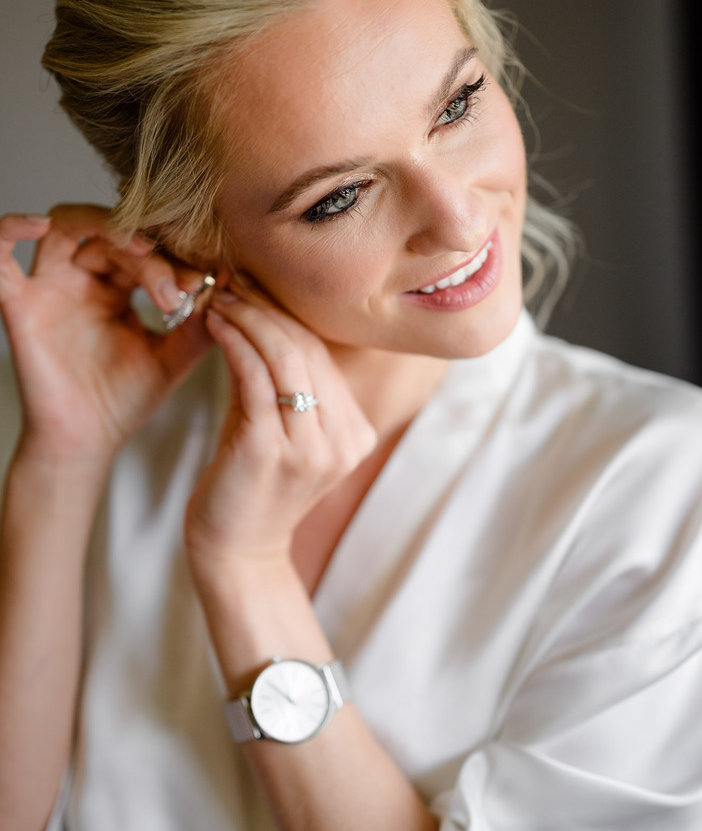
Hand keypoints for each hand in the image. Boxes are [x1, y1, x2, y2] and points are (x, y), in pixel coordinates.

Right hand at [0, 206, 212, 469]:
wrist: (87, 443)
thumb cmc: (122, 402)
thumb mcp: (173, 359)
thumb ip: (200, 325)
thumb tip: (228, 284)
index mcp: (115, 288)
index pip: (143, 249)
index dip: (174, 259)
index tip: (206, 284)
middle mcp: (80, 280)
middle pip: (110, 233)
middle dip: (149, 253)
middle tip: (176, 288)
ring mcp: (48, 288)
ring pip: (66, 226)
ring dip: (103, 225)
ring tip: (139, 248)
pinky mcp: (18, 304)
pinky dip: (10, 227)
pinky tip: (38, 224)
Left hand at [184, 281, 376, 577]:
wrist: (237, 552)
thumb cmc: (250, 485)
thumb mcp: (275, 426)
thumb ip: (275, 377)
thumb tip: (255, 308)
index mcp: (356, 435)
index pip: (325, 356)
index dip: (289, 315)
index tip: (256, 285)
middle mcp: (344, 441)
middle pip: (309, 351)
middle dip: (268, 307)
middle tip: (234, 278)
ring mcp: (312, 449)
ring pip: (285, 357)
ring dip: (249, 317)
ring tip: (221, 294)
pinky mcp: (270, 450)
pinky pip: (255, 377)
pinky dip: (234, 341)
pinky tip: (215, 321)